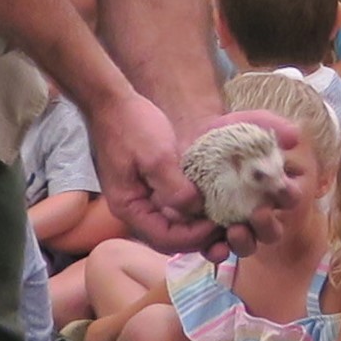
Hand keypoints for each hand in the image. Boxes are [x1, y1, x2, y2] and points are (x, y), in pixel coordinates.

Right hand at [90, 87, 210, 251]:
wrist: (113, 102)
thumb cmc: (131, 126)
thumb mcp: (157, 156)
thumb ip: (175, 188)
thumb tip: (196, 210)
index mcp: (129, 208)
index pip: (165, 239)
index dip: (194, 236)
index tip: (218, 224)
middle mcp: (134, 209)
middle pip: (170, 237)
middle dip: (198, 236)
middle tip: (227, 225)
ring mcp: (142, 198)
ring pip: (173, 224)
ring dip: (196, 224)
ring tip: (222, 215)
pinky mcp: (151, 186)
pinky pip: (172, 207)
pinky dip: (191, 208)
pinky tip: (210, 199)